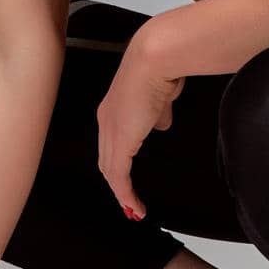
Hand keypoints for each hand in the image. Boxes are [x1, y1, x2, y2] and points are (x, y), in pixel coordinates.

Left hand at [96, 32, 185, 219]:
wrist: (155, 60)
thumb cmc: (160, 68)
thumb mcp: (160, 95)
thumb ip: (159, 111)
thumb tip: (162, 122)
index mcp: (113, 107)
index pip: (111, 141)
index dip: (118, 160)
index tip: (125, 176)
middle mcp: (107, 120)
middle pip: (106, 159)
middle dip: (117, 182)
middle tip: (127, 200)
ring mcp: (111, 131)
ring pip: (111, 170)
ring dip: (121, 192)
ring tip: (132, 208)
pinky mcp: (120, 142)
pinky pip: (119, 177)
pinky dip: (125, 194)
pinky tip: (134, 206)